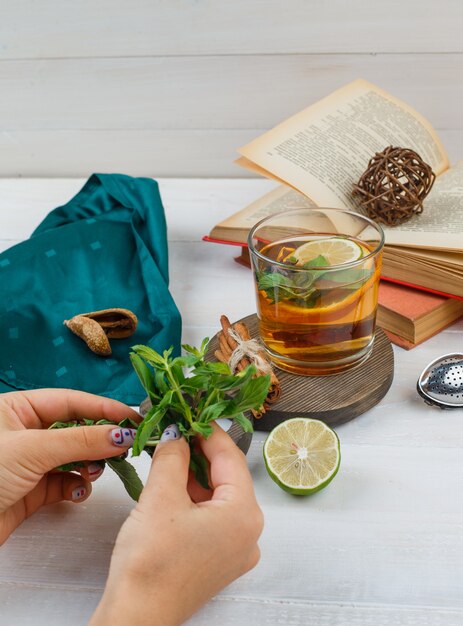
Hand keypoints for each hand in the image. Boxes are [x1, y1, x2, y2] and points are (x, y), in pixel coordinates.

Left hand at [0, 389, 138, 543]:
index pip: (71, 401)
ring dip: (90, 464)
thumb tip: (122, 433)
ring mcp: (29, 462)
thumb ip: (81, 440)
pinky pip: (65, 482)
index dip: (104, 408)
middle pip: (76, 428)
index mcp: (17, 408)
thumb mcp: (32, 449)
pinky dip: (77, 486)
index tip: (134, 417)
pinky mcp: (32, 490)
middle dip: (100, 438)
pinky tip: (79, 491)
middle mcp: (25, 432)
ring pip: (74, 457)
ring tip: (96, 470)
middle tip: (125, 446)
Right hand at [90, 423, 263, 625]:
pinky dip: (193, 499)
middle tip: (175, 431)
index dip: (208, 431)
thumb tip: (177, 433)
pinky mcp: (219, 560)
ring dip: (193, 476)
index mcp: (244, 514)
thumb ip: (172, 456)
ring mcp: (236, 550)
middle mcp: (249, 533)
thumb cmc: (150, 561)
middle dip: (199, 453)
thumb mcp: (160, 496)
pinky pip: (212, 518)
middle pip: (226, 477)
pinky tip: (171, 487)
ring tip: (168, 456)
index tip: (190, 412)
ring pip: (217, 497)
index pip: (230, 457)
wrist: (136, 617)